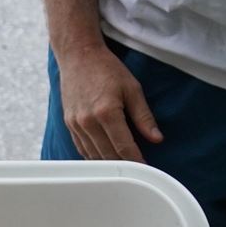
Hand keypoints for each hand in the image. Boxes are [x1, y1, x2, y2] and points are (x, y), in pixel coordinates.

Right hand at [55, 40, 161, 161]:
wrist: (78, 55)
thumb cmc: (106, 68)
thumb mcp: (132, 88)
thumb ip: (144, 116)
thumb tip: (157, 138)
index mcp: (107, 112)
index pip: (124, 147)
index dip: (137, 161)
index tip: (147, 169)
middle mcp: (88, 121)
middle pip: (108, 155)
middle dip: (125, 166)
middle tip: (138, 171)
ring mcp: (76, 124)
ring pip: (94, 156)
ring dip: (109, 164)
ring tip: (124, 167)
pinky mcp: (69, 124)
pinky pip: (82, 148)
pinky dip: (94, 157)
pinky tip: (105, 159)